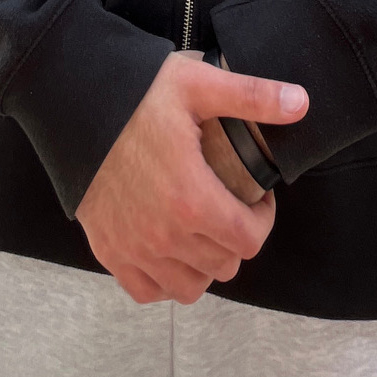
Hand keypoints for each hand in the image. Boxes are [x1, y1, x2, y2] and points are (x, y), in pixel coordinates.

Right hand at [76, 52, 307, 305]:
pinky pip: (147, 291)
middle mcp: (164, 237)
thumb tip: (302, 102)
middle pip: (224, 266)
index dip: (263, 219)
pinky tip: (170, 249)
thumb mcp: (199, 85)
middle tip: (230, 205)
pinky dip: (164, 279)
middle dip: (236, 238)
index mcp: (193, 201)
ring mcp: (134, 249)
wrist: (75, 104)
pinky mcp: (108, 250)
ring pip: (189, 287)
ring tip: (203, 228)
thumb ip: (253, 97)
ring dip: (204, 264)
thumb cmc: (137, 93)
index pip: (249, 241)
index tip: (256, 195)